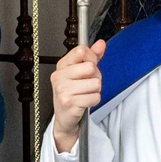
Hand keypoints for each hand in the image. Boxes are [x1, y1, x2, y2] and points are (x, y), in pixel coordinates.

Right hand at [50, 39, 105, 153]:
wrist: (64, 118)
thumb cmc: (72, 93)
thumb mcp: (79, 73)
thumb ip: (92, 57)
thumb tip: (100, 44)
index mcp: (62, 65)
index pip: (81, 50)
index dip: (92, 58)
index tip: (90, 66)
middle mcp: (60, 76)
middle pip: (91, 67)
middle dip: (96, 77)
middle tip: (88, 84)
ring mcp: (63, 90)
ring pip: (96, 84)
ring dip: (95, 91)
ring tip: (85, 94)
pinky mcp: (70, 103)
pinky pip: (95, 97)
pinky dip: (94, 101)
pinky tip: (85, 102)